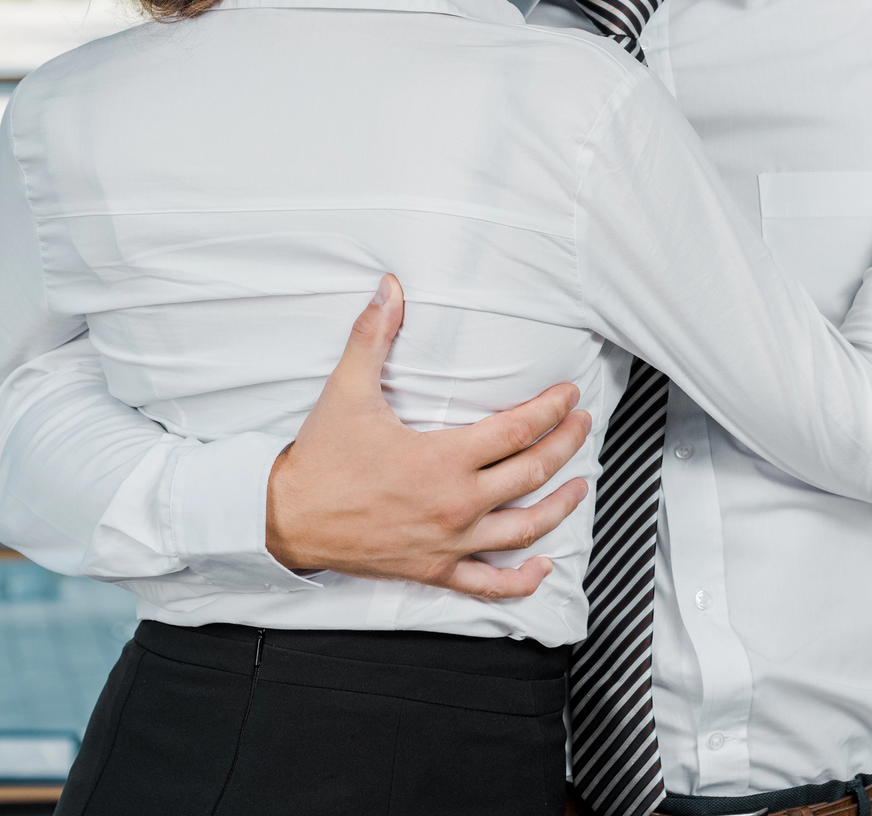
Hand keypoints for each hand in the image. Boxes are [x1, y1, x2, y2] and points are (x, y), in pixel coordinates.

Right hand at [266, 274, 594, 598]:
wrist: (287, 519)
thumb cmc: (321, 457)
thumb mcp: (347, 390)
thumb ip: (373, 336)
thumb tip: (389, 288)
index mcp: (443, 459)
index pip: (517, 430)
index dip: (551, 410)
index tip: (569, 394)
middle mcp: (456, 503)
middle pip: (532, 473)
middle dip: (566, 445)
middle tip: (583, 424)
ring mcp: (449, 541)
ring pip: (526, 528)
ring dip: (561, 506)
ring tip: (580, 485)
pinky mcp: (435, 569)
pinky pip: (490, 583)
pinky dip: (523, 580)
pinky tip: (544, 568)